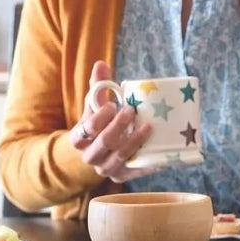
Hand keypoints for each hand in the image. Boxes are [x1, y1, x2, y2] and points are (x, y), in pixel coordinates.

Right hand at [70, 60, 157, 181]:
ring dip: (135, 141)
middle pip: (104, 142)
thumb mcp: (97, 107)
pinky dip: (148, 163)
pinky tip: (160, 154)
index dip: (99, 118)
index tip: (113, 105)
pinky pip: (135, 171)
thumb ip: (98, 87)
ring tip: (149, 126)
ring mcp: (106, 168)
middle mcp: (90, 156)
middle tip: (131, 111)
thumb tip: (101, 64)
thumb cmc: (101, 124)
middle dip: (118, 126)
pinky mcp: (122, 176)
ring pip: (120, 156)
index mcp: (79, 139)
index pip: (86, 129)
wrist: (100, 151)